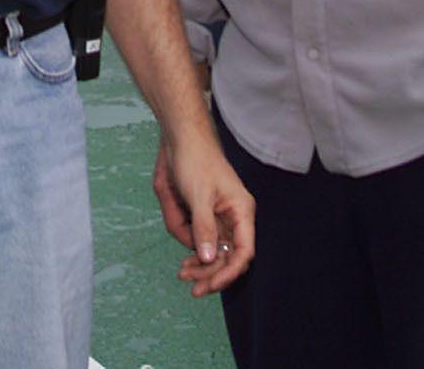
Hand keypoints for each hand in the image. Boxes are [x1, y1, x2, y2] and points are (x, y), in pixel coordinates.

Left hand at [152, 135, 254, 294]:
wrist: (179, 137)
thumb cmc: (195, 159)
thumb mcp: (199, 195)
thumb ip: (204, 228)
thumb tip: (209, 259)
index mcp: (241, 211)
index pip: (243, 252)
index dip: (229, 272)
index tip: (210, 286)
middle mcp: (233, 217)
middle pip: (227, 256)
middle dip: (210, 273)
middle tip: (191, 286)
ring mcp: (217, 217)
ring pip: (212, 250)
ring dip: (198, 264)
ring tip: (183, 273)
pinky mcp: (203, 214)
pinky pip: (198, 238)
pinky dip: (191, 248)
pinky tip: (185, 260)